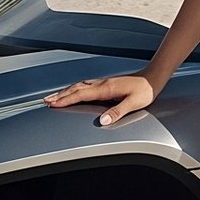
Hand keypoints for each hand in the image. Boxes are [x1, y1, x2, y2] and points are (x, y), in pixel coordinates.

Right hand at [43, 72, 157, 125]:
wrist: (153, 78)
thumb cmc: (145, 91)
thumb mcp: (133, 103)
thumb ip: (117, 112)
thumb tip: (102, 121)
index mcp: (105, 89)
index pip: (80, 95)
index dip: (65, 100)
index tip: (52, 104)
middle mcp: (102, 84)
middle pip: (75, 89)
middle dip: (60, 95)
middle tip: (46, 101)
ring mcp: (103, 82)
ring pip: (79, 86)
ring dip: (65, 91)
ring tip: (55, 96)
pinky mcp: (107, 83)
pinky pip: (86, 85)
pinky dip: (75, 88)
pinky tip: (74, 91)